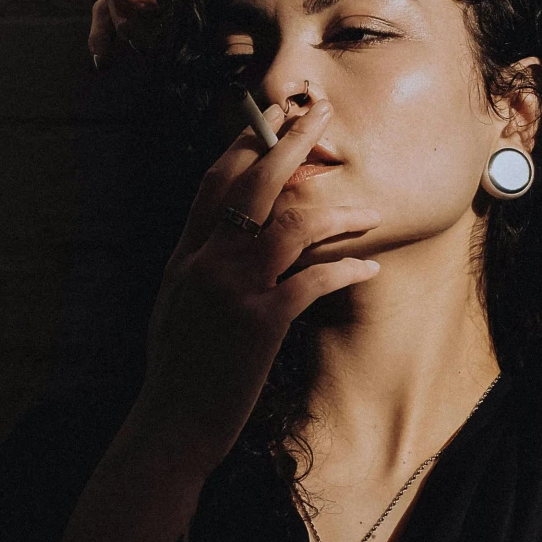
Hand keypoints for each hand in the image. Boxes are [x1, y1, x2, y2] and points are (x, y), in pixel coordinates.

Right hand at [127, 93, 380, 471]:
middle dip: (287, 145)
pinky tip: (370, 267)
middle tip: (318, 117)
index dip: (242, 145)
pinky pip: (312, 283)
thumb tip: (220, 239)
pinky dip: (345, 272)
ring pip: (289, 227)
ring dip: (334, 213)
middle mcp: (206, 264)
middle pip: (251, 187)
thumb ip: (197, 268)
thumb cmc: (179, 372)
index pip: (213, 184)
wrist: (172, 425)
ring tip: (367, 210)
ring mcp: (233, 291)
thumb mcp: (176, 307)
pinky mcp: (261, 323)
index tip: (267, 116)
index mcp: (185, 257)